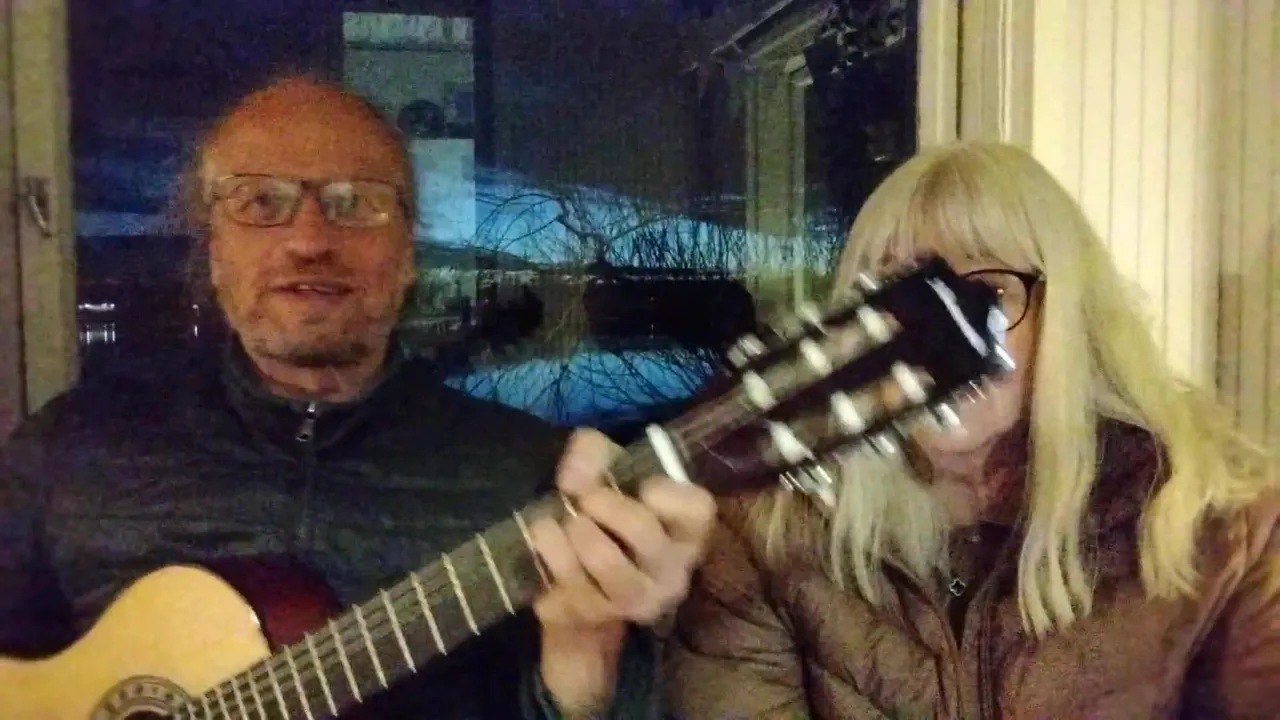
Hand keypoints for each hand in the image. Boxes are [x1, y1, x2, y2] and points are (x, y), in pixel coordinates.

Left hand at [530, 428, 715, 715]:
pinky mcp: (595, 615)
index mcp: (686, 532)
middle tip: (586, 499)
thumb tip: (573, 478)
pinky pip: (570, 581)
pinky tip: (547, 537)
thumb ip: (593, 454)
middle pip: (644, 533)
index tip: (643, 486)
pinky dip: (551, 550)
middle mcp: (671, 572)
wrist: (573, 585)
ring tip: (566, 521)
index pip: (697, 510)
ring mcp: (636, 600)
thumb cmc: (604, 518)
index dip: (668, 493)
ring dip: (578, 532)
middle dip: (608, 507)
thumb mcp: (605, 472)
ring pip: (608, 564)